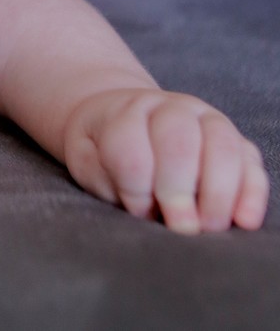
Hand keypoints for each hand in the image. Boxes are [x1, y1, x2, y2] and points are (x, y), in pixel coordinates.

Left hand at [63, 88, 268, 233]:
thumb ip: (105, 178)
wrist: (124, 117)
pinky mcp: (235, 140)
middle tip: (180, 226)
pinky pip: (251, 162)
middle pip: (179, 141)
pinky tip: (244, 220)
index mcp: (125, 112)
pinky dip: (251, 192)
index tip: (138, 211)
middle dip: (179, 189)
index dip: (135, 188)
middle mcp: (170, 108)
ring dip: (218, 193)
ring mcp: (206, 120)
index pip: (130, 148)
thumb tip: (146, 209)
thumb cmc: (101, 147)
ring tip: (207, 227)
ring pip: (222, 146)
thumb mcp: (85, 158)